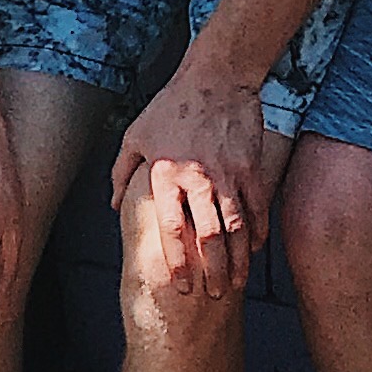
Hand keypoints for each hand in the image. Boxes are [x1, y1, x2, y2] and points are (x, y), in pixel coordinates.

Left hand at [111, 59, 269, 293]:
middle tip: (213, 295)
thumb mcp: (136, 135)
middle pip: (209, 237)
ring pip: (236, 228)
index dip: (178, 262)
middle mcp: (198, 179)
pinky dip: (258, 231)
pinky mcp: (250, 166)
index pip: (172, 230)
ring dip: (239, 260)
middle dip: (213, 272)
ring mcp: (228, 173)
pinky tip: (255, 249)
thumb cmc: (171, 106)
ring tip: (236, 283)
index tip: (182, 286)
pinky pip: (257, 207)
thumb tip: (114, 206)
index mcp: (167, 175)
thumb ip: (122, 172)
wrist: (215, 76)